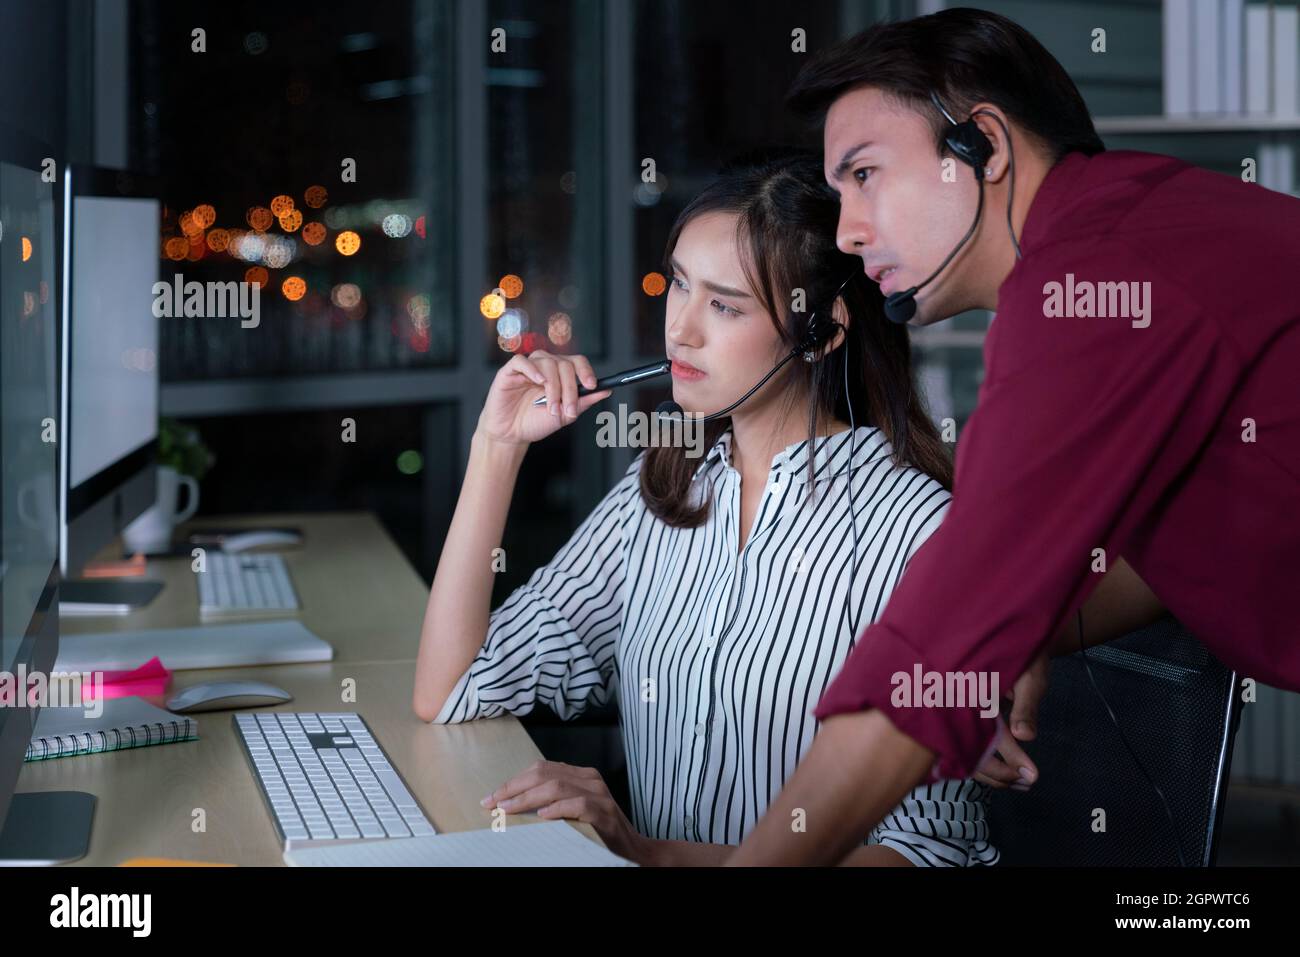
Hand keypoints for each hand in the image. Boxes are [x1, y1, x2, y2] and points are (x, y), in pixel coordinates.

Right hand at [476, 350, 611, 445]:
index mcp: (560, 374)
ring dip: (553, 387)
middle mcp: (545, 367)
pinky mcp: (509, 371)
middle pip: (564, 364)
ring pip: (547, 363)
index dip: (586, 371)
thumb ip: (583, 401)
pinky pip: (521, 361)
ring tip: (551, 408)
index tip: (591, 386)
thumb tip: (606, 390)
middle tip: (568, 410)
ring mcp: (528, 368)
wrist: (512, 434)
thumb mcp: (564, 415)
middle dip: (569, 389)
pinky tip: (538, 383)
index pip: (577, 362)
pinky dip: (532, 370)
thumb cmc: (536, 422)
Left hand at [482, 760, 648, 862]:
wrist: (633, 850)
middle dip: (514, 788)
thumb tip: (514, 802)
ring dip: (527, 798)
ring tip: (509, 809)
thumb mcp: (574, 810)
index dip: (514, 781)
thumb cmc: (599, 831)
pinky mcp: (605, 812)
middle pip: (544, 774)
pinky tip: (542, 816)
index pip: (541, 769)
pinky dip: (557, 809)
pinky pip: (578, 804)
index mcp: (581, 775)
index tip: (492, 797)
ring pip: (556, 787)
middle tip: (493, 802)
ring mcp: (599, 794)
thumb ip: (553, 800)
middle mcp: (590, 780)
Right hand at [972, 648, 1049, 789]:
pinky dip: (982, 758)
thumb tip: (1026, 736)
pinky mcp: (960, 713)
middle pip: (969, 750)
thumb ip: (1025, 707)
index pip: (989, 736)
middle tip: (1026, 783)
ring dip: (989, 770)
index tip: (1031, 777)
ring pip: (964, 749)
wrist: (1008, 632)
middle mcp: (960, 705)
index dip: (1011, 758)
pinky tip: (1002, 766)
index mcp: (973, 695)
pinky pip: (965, 742)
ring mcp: (958, 710)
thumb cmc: (1022, 652)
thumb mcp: (1029, 678)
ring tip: (1018, 781)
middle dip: (997, 773)